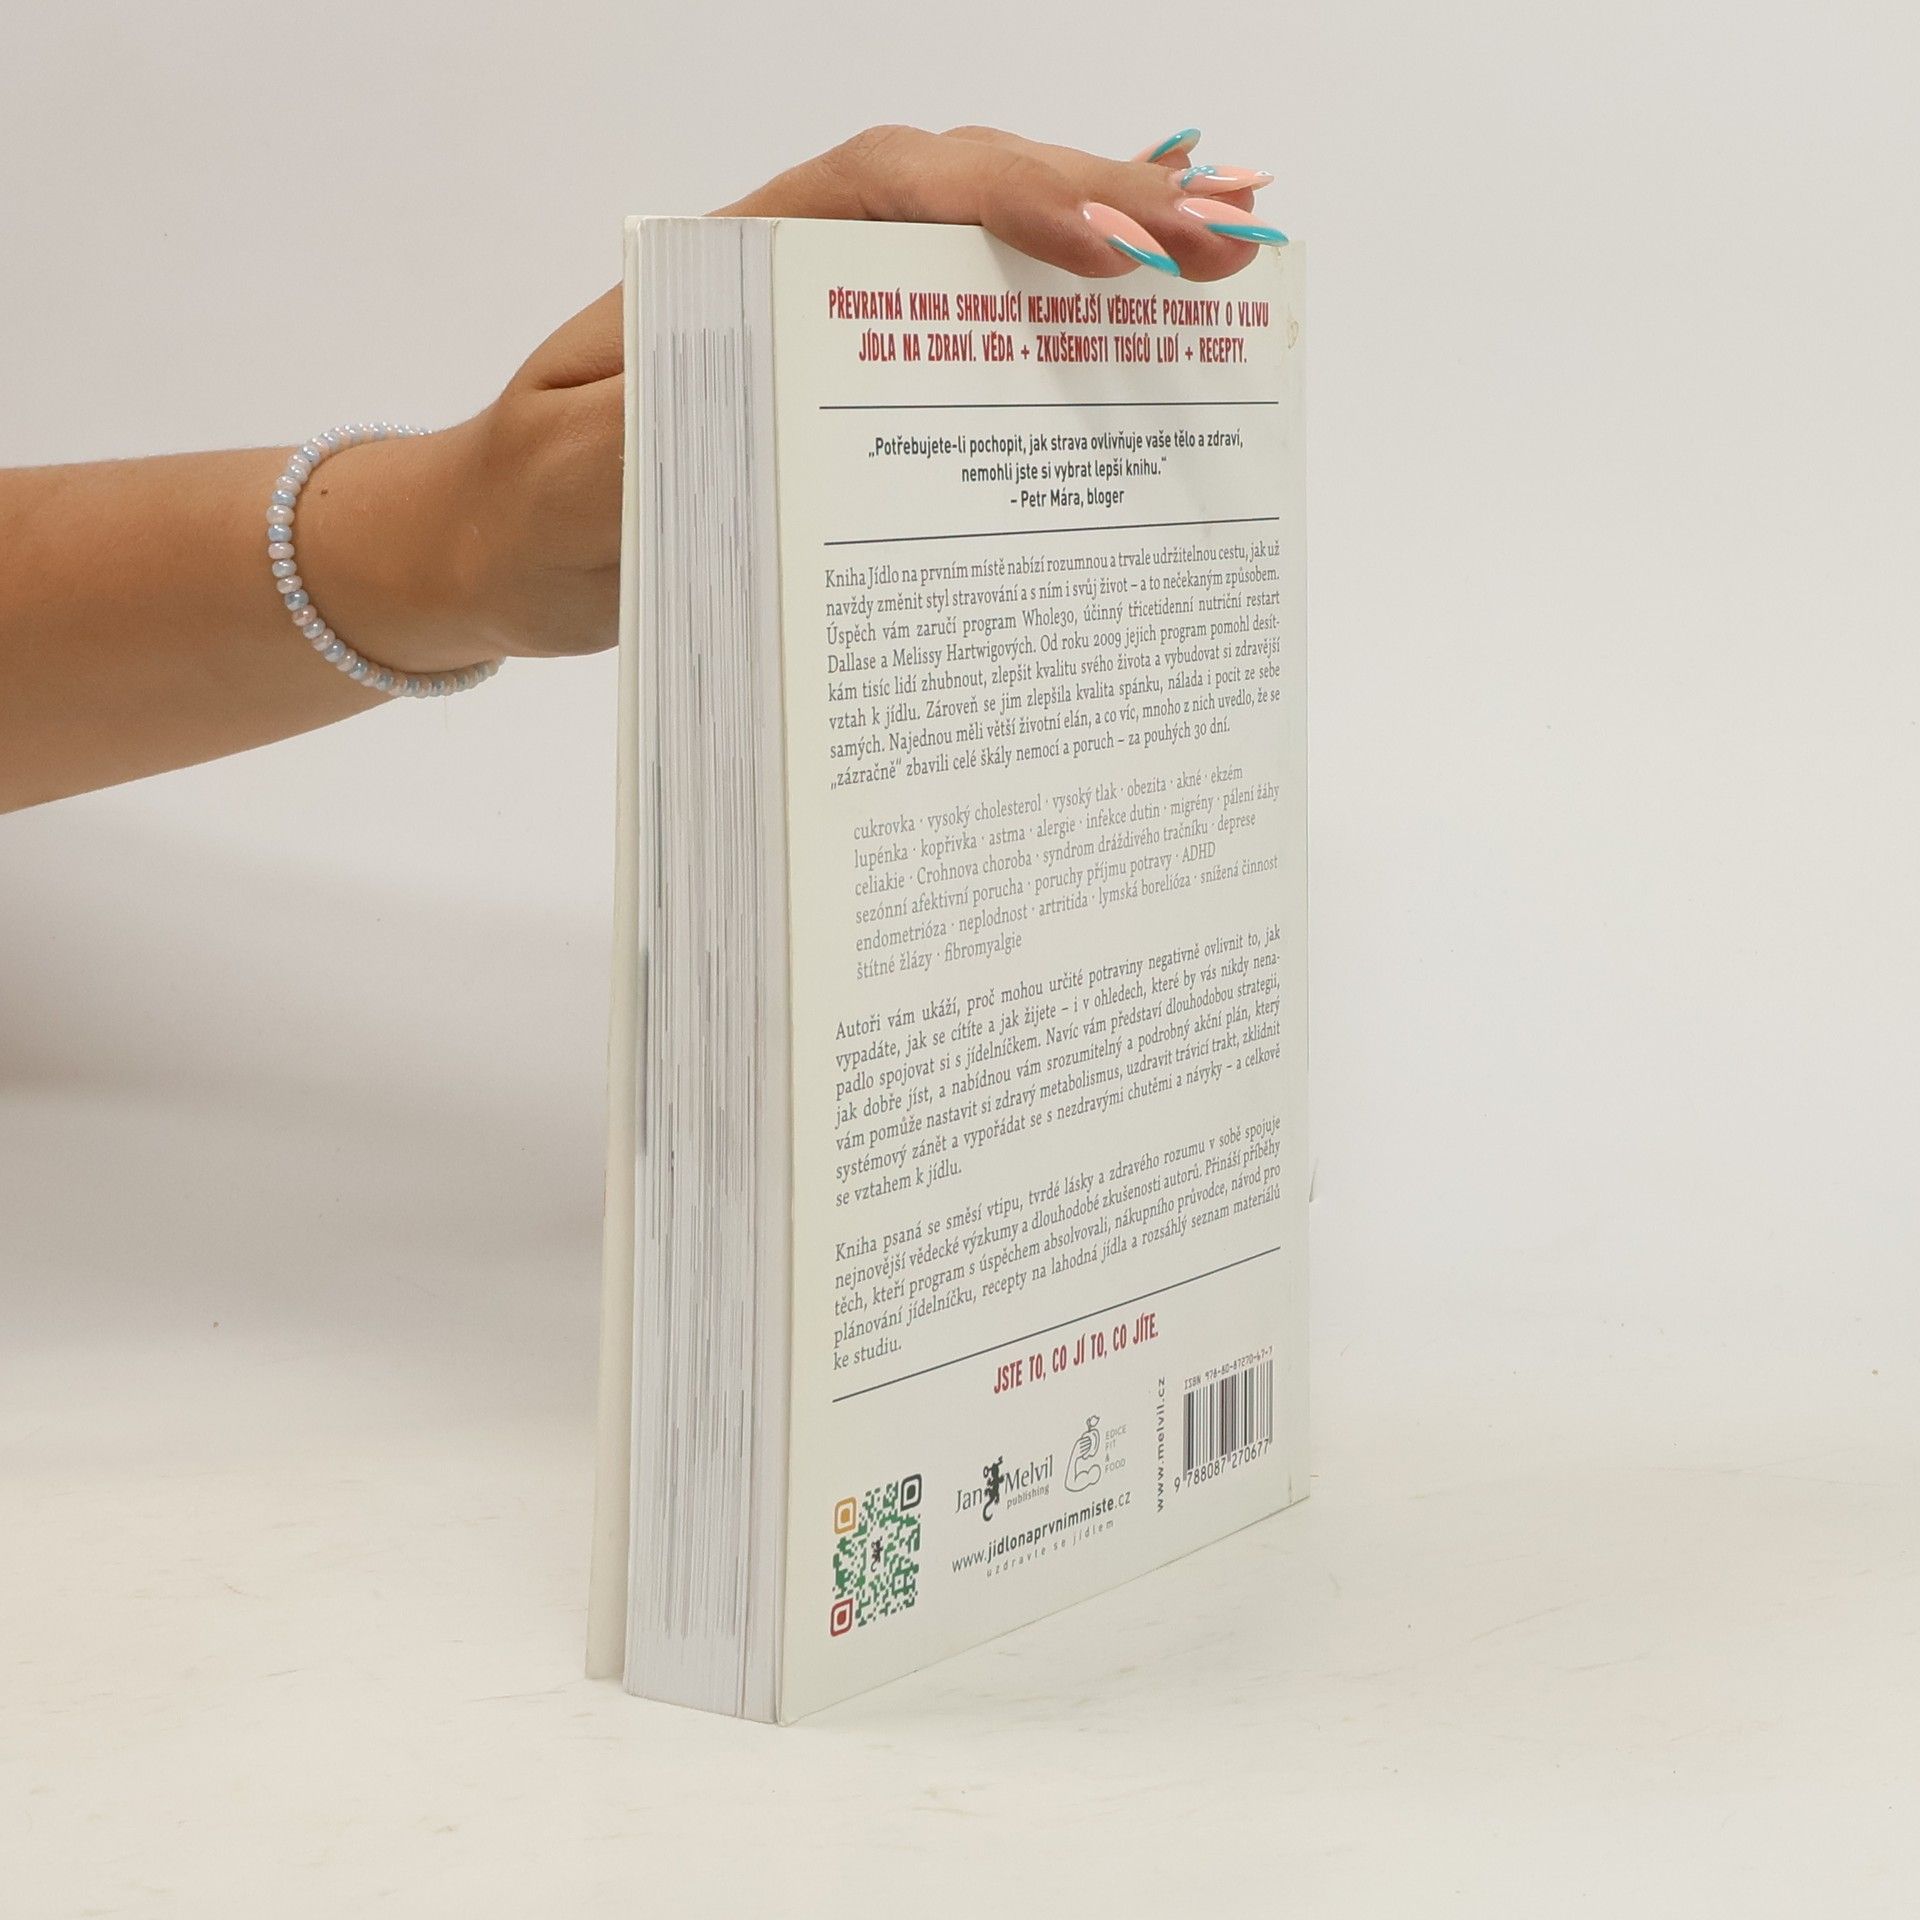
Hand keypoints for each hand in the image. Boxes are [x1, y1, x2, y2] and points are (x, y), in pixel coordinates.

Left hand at [419, 125, 1283, 664]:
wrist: (487, 553)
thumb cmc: (520, 506)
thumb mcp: (570, 476)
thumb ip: (663, 430)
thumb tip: (796, 398)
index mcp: (729, 268)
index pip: (886, 197)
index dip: (1007, 206)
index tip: (1109, 247)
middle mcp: (796, 282)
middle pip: (964, 204)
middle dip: (1104, 208)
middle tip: (1233, 239)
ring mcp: (830, 341)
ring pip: (981, 266)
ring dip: (1107, 257)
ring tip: (1232, 260)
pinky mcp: (850, 411)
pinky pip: (966, 353)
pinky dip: (1061, 338)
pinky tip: (1145, 334)